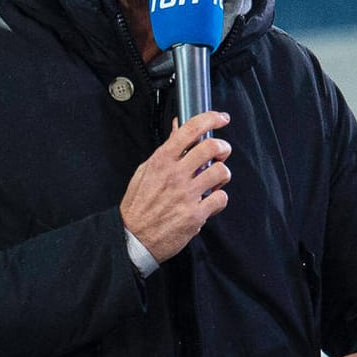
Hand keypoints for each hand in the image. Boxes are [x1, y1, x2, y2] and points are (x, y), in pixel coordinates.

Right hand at [120, 111, 232, 262]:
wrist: (133, 238)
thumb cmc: (139, 205)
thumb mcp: (146, 171)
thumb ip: (166, 150)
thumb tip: (178, 127)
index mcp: (161, 161)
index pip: (190, 130)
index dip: (210, 119)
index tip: (221, 118)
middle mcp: (175, 175)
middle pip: (212, 147)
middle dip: (223, 147)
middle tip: (222, 153)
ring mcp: (186, 195)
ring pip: (221, 172)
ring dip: (223, 175)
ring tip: (214, 181)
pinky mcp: (195, 215)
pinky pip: (221, 198)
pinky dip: (219, 199)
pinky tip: (209, 201)